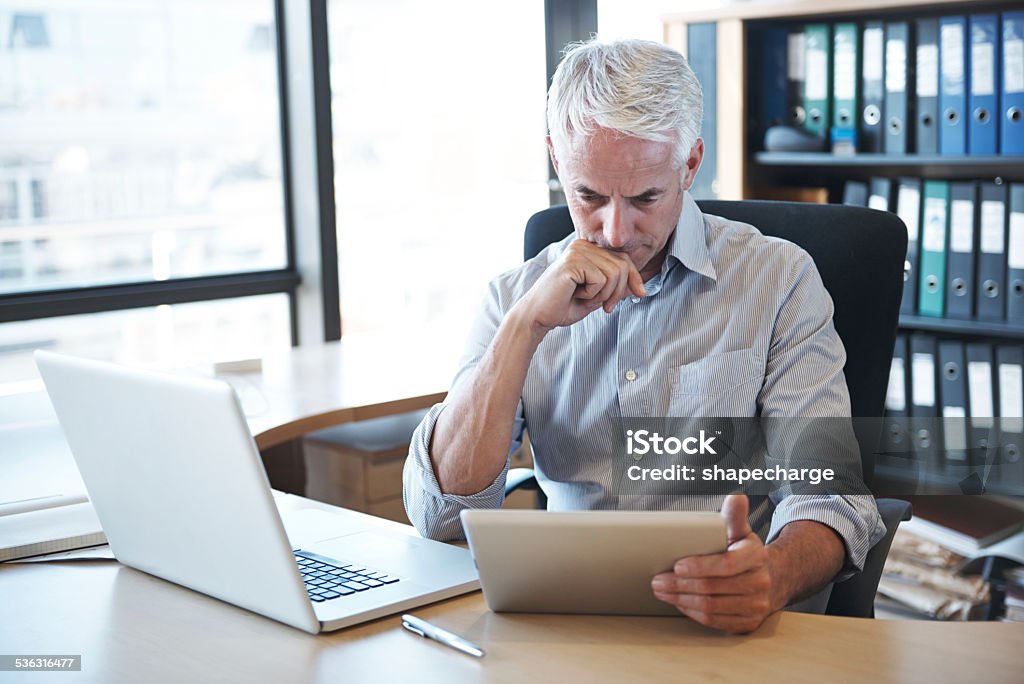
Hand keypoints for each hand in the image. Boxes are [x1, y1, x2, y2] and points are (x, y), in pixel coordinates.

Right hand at [513, 239, 645, 331]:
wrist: (537, 316)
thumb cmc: (563, 306)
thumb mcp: (597, 296)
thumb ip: (616, 288)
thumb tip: (640, 287)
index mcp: (588, 249)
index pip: (623, 258)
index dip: (634, 278)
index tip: (640, 294)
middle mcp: (582, 245)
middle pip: (622, 265)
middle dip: (619, 291)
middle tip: (606, 307)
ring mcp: (577, 251)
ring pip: (614, 273)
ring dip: (605, 294)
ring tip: (585, 298)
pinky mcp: (572, 262)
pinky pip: (600, 280)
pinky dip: (593, 294)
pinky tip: (575, 294)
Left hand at [651, 494, 779, 633]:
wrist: (769, 579)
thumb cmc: (745, 553)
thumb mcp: (741, 532)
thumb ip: (734, 516)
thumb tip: (736, 498)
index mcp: (756, 557)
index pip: (726, 564)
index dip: (699, 567)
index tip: (677, 565)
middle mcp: (760, 583)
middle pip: (713, 588)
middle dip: (680, 585)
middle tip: (658, 580)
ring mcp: (756, 606)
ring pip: (711, 607)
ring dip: (682, 599)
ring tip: (663, 591)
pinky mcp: (748, 623)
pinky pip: (715, 621)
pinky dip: (693, 612)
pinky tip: (680, 603)